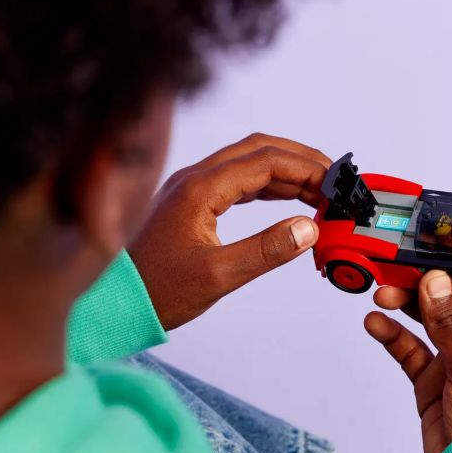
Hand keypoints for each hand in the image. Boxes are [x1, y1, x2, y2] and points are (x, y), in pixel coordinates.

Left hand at [129, 134, 330, 330]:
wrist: (115, 303)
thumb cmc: (158, 291)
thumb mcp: (218, 276)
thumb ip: (266, 250)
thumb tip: (309, 228)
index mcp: (200, 188)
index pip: (266, 161)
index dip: (307, 168)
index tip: (337, 184)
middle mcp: (194, 178)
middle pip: (258, 149)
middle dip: (300, 160)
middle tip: (335, 180)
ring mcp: (190, 187)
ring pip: (247, 162)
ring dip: (285, 171)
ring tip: (319, 191)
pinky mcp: (189, 202)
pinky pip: (235, 180)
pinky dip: (266, 185)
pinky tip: (286, 199)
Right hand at [364, 270, 451, 452]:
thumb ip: (450, 322)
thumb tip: (435, 280)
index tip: (436, 245)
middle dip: (426, 280)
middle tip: (397, 266)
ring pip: (427, 320)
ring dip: (405, 304)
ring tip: (382, 294)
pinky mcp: (432, 381)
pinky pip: (409, 349)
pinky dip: (392, 335)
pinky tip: (376, 323)